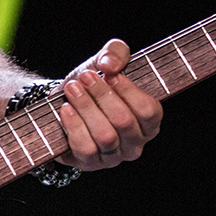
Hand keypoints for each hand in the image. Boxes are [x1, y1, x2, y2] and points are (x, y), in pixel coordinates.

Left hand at [54, 39, 162, 169]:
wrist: (65, 103)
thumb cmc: (94, 85)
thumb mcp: (106, 62)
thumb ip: (115, 52)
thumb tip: (110, 64)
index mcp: (149, 121)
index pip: (148, 110)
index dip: (128, 91)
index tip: (109, 74)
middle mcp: (136, 143)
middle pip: (123, 121)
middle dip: (101, 95)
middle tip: (85, 77)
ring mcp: (114, 157)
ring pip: (105, 136)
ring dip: (86, 108)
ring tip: (72, 89)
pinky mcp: (90, 163)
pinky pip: (85, 148)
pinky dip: (74, 126)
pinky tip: (66, 109)